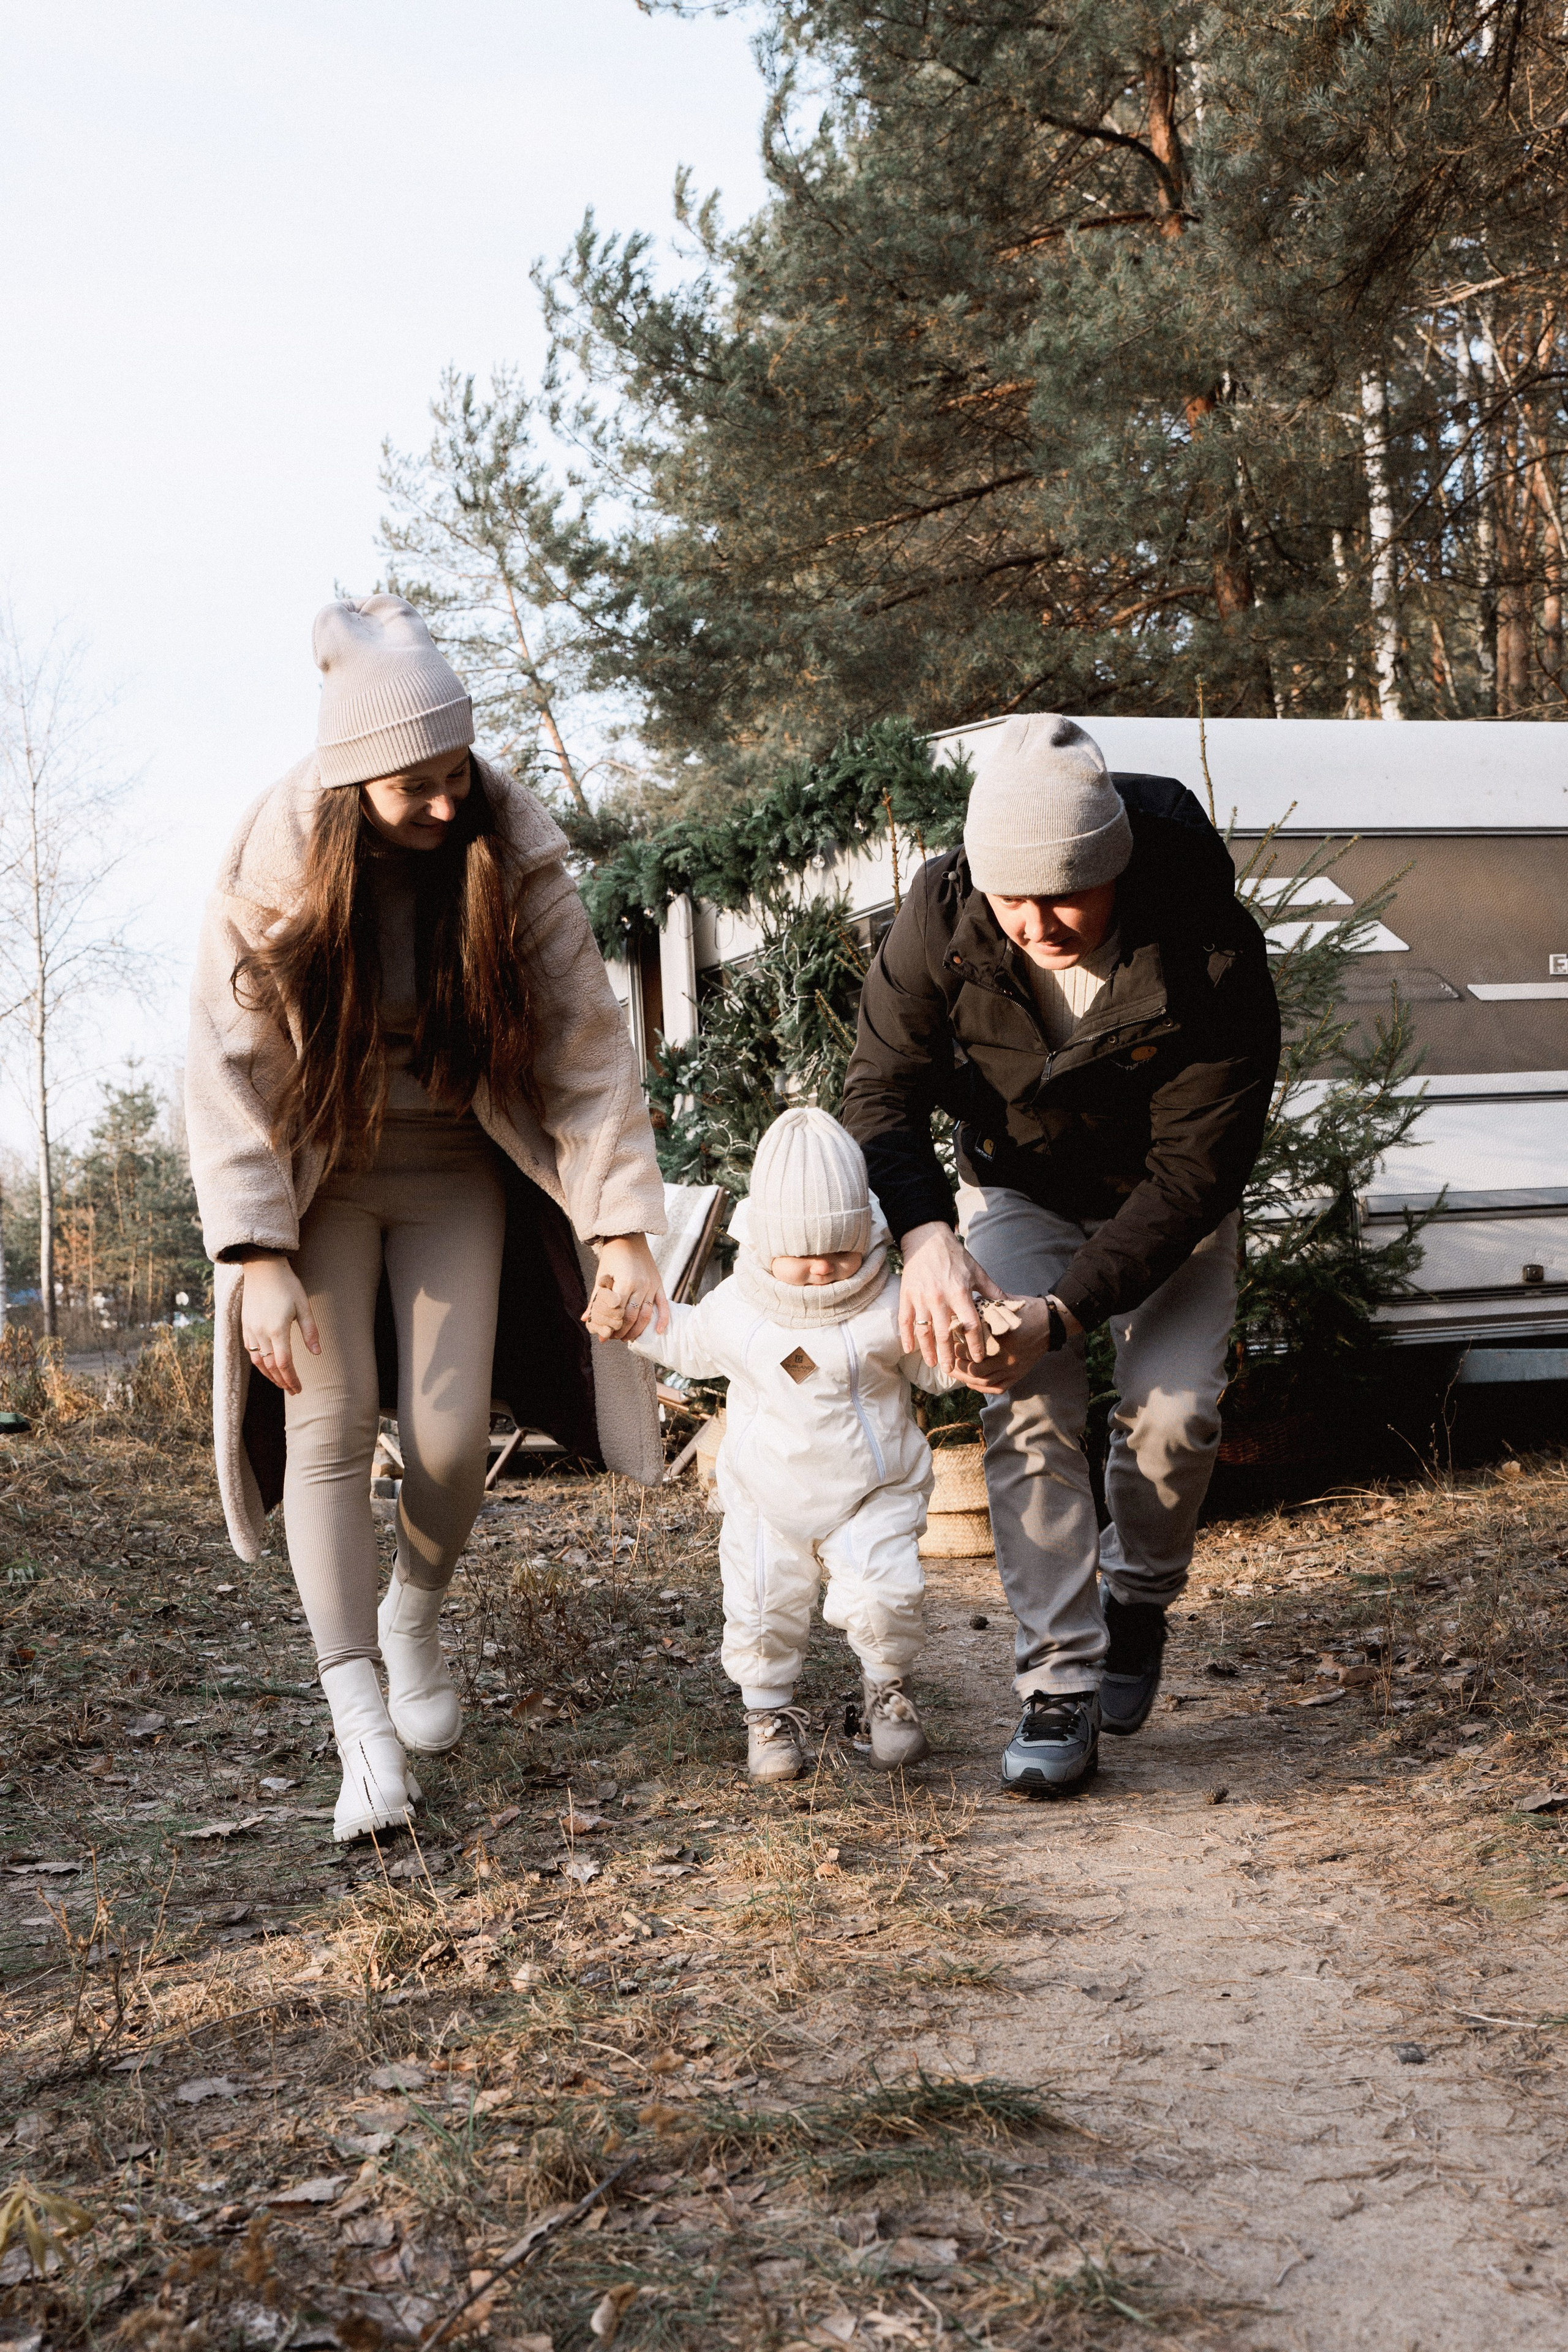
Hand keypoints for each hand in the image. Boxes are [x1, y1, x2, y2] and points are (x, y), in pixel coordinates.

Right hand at [240, 1254, 319, 1394]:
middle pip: (270, 1366)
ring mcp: (250, 1329)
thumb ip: (310, 1331)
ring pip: (257, 1361)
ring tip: (281, 1383)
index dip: (291, 1378)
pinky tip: (267, 1366)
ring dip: (269, 1375)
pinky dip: (259, 1363)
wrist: (262, 1267)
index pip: (283, 1363)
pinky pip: (250, 1350)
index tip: (298, 1389)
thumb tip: (317, 1353)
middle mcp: (260, 1332)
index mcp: (277, 1329)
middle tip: (292, 1390)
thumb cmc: (287, 1284)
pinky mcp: (245, 1325)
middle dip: (282, 1381)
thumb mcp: (304, 1306)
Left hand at [582, 1234, 669, 1344]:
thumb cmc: (612, 1258)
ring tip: (627, 1338)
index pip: (617, 1313)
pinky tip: (658, 1332)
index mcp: (624, 1283)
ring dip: (637, 1329)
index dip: (610, 1327)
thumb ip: (596, 1300)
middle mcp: (640, 1285)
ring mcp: (651, 1285)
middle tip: (614, 1338)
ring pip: (646, 1315)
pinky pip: (663, 1305)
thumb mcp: (602, 1277)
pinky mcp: (659, 1284)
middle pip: (632, 1317)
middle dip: (622, 1331)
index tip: (604, 1337)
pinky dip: (662, 1320)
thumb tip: (586, 1319)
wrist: (629, 1237)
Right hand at [898, 1221, 1005, 1377]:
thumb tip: (1008, 1304)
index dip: (975, 1343)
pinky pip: (905, 1322)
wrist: (926, 1239)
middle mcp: (939, 1298)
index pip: (970, 1324)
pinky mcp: (906, 1296)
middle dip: (949, 1355)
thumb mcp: (976, 1271)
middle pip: (945, 1334)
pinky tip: (909, 1350)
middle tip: (952, 1370)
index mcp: (959, 1293)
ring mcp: (920, 1299)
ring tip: (933, 1363)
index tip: (978, 1357)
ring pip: (924, 1332)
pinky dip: (906, 1337)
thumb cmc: (955, 1256)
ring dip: (928, 1350)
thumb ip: (991, 1290)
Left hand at [951, 1294, 1082, 1393]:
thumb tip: (960, 1313)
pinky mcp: (1019, 1374)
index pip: (974, 1352)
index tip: (951, 1343)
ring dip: (967, 1379)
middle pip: (976, 1371)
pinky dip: (982, 1387)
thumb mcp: (1002, 1305)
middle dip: (959, 1367)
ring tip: (956, 1371)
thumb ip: (982, 1310)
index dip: (958, 1350)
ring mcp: (1014, 1369)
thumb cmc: (1025, 1310)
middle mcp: (1009, 1359)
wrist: (1051, 1322)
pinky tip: (971, 1382)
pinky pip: (998, 1388)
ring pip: (985, 1382)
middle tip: (950, 1359)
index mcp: (1003, 1340)